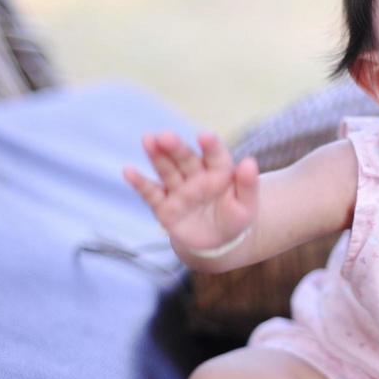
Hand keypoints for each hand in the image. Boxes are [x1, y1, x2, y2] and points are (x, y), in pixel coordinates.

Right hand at [123, 130, 258, 256]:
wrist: (217, 242)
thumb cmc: (234, 219)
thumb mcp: (246, 206)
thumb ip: (248, 185)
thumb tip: (250, 162)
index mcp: (219, 172)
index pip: (215, 155)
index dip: (210, 146)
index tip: (205, 137)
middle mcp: (197, 176)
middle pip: (185, 158)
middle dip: (175, 147)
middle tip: (165, 136)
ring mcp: (179, 190)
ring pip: (167, 170)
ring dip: (157, 156)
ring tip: (148, 140)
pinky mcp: (164, 206)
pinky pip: (151, 193)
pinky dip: (140, 183)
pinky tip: (128, 170)